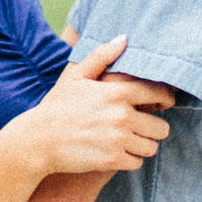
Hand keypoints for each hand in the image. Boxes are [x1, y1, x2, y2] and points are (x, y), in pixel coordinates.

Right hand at [14, 35, 174, 184]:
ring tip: (125, 141)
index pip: (160, 95)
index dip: (165, 100)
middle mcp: (121, 115)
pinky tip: (114, 153)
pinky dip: (128, 160)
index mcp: (117, 92)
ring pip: (150, 147)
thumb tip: (124, 39)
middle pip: (161, 128)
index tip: (161, 105)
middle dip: (151, 129)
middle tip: (137, 128)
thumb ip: (101, 56)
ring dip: (141, 146)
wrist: (37, 140)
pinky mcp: (111, 160)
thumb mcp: (75, 76)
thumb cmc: (57, 106)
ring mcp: (117, 139)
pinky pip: (136, 163)